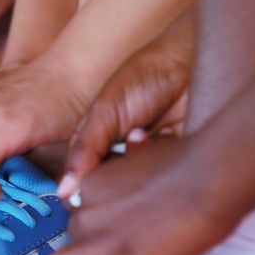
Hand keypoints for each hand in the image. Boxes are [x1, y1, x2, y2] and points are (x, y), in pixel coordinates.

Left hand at [48, 137, 240, 254]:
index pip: (72, 208)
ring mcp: (97, 239)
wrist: (206, 180)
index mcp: (91, 183)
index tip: (109, 224)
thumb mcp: (147, 151)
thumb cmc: (188, 164)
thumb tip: (137, 140)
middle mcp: (86, 211)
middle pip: (68, 236)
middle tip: (113, 250)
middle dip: (87, 245)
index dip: (91, 219)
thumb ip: (133, 156)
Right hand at [59, 30, 192, 197]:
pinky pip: (169, 180)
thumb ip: (84, 150)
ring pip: (138, 185)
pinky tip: (169, 134)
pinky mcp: (177, 164)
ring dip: (141, 160)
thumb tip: (64, 192)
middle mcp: (121, 158)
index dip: (85, 185)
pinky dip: (166, 161)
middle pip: (110, 188)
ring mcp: (149, 162)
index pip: (82, 180)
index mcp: (96, 146)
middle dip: (117, 170)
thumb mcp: (105, 111)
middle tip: (126, 141)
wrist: (190, 62)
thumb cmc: (143, 78)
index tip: (90, 183)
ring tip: (146, 131)